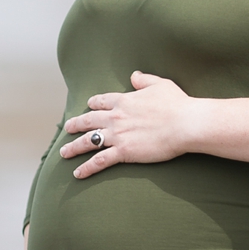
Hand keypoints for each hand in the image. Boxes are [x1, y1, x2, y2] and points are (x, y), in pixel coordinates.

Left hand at [60, 71, 197, 176]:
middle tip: (67, 129)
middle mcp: (115, 117)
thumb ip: (145, 80)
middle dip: (75, 125)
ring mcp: (117, 135)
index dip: (93, 104)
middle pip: (88, 120)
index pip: (101, 101)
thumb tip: (134, 75)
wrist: (184, 124)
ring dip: (73, 147)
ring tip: (63, 153)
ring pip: (88, 141)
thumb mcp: (161, 85)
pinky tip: (77, 174)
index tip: (88, 106)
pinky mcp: (123, 151)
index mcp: (124, 100)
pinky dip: (86, 168)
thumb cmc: (177, 104)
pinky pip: (99, 161)